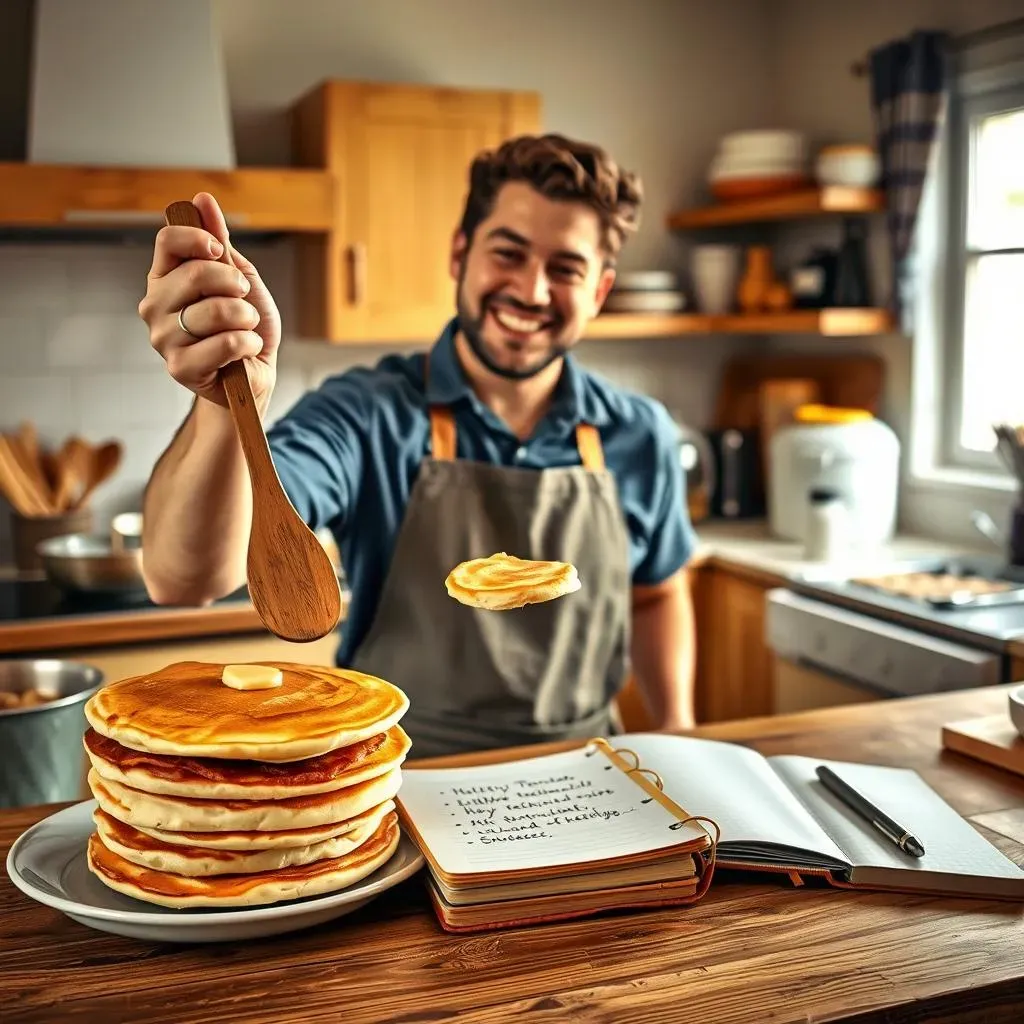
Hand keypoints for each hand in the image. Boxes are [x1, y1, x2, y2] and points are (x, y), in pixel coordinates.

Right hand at [138, 192, 281, 407]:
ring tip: (247, 328)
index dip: (199, 238)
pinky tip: (245, 350)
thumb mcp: (239, 278)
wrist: (255, 372)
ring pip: (216, 311)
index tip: (220, 251)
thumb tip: (202, 199)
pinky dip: (249, 344)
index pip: (167, 241)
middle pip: (196, 274)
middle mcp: (154, 306)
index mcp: (164, 278)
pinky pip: (227, 343)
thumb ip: (220, 243)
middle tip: (245, 300)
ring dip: (247, 318)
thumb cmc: (245, 325)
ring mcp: (162, 338)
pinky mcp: (179, 367)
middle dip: (236, 285)